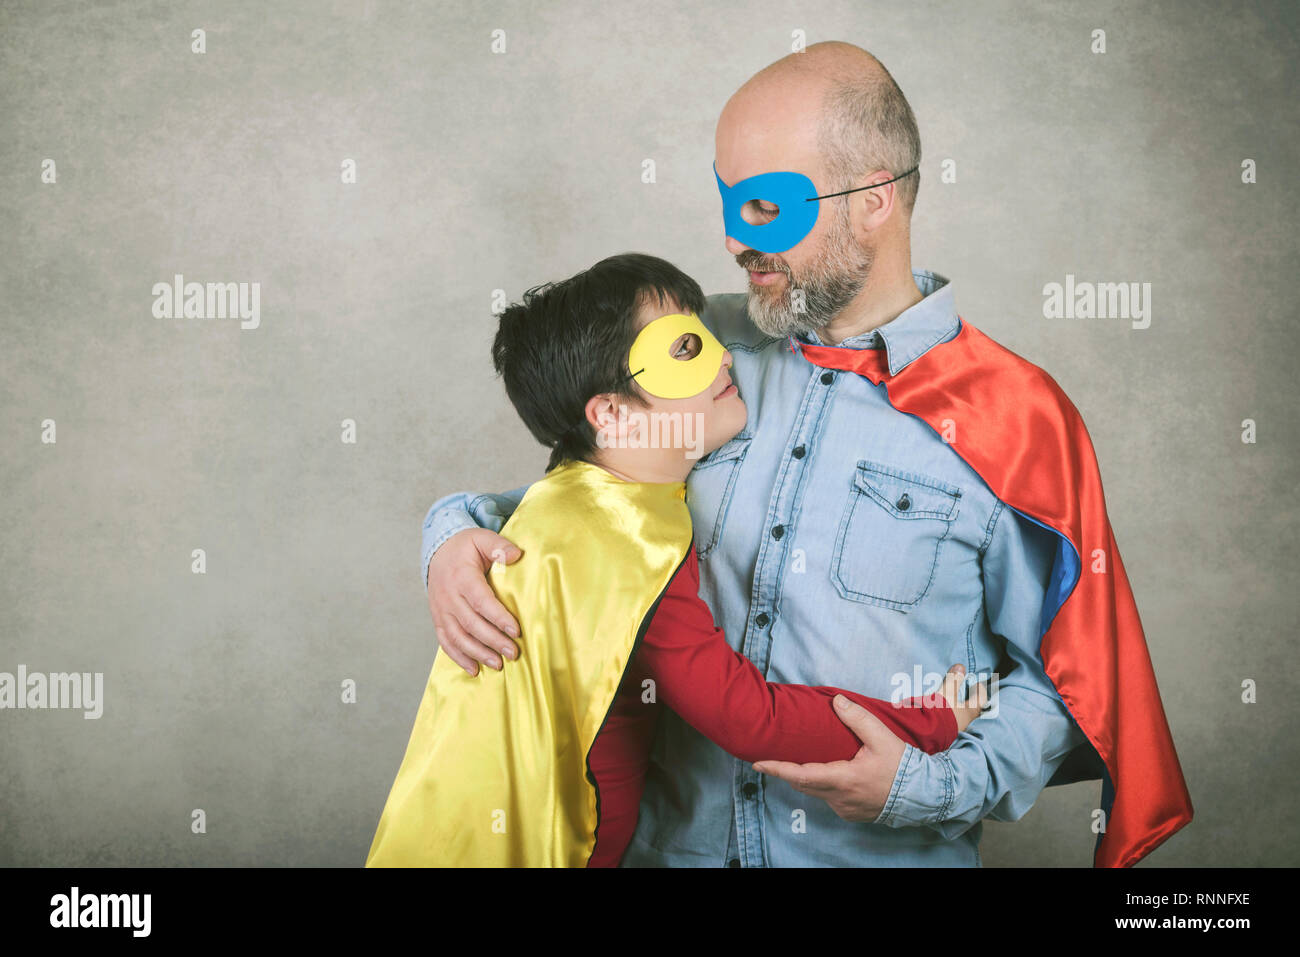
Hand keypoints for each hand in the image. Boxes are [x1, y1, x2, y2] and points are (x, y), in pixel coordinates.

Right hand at [426, 528, 521, 675]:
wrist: (438, 551)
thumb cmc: (465, 547)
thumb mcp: (482, 539)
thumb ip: (499, 546)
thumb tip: (516, 555)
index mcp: (462, 577)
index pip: (481, 601)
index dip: (498, 617)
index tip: (515, 630)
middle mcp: (448, 596)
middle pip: (471, 623)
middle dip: (493, 641)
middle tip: (513, 653)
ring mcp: (441, 610)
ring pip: (458, 637)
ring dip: (478, 653)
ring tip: (498, 664)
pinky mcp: (438, 619)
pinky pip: (445, 642)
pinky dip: (458, 658)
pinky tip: (474, 669)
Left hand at [752, 663, 980, 821]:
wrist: (923, 795)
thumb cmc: (903, 767)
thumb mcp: (882, 737)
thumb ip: (858, 718)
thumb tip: (837, 701)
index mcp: (844, 780)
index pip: (801, 775)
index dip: (777, 769)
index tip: (757, 763)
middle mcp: (840, 798)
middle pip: (803, 785)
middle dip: (784, 772)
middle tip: (766, 760)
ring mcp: (845, 808)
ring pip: (815, 792)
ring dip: (803, 778)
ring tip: (790, 762)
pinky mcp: (852, 812)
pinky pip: (828, 798)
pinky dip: (820, 785)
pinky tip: (821, 773)